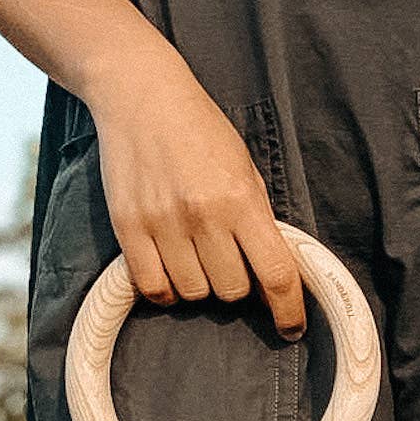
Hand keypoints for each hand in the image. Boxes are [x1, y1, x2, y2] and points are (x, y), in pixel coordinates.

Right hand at [87, 55, 305, 337]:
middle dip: (236, 284)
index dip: (289, 312)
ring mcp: (162, 222)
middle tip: (227, 258)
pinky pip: (154, 288)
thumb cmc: (201, 131)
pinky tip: (170, 268)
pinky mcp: (127, 226)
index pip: (276, 275)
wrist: (140, 91)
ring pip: (194, 294)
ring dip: (200, 284)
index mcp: (240, 200)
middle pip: (232, 292)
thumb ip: (260, 223)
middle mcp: (202, 214)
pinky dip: (166, 290)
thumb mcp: (245, 170)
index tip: (292, 330)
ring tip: (195, 254)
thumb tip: (277, 282)